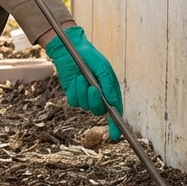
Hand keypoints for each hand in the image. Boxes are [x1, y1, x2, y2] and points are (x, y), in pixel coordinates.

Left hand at [43, 25, 124, 140]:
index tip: (115, 136)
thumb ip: (108, 85)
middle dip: (95, 101)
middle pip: (99, 111)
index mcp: (110, 91)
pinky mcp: (73, 95)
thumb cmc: (90, 57)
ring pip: (85, 106)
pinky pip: (74, 102)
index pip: (115, 112)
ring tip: (81, 77)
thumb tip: (113, 103)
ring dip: (83, 92)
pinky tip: (75, 80)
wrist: (70, 49)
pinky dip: (74, 91)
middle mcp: (99, 97)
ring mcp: (85, 97)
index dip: (116, 126)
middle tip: (92, 88)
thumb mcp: (103, 68)